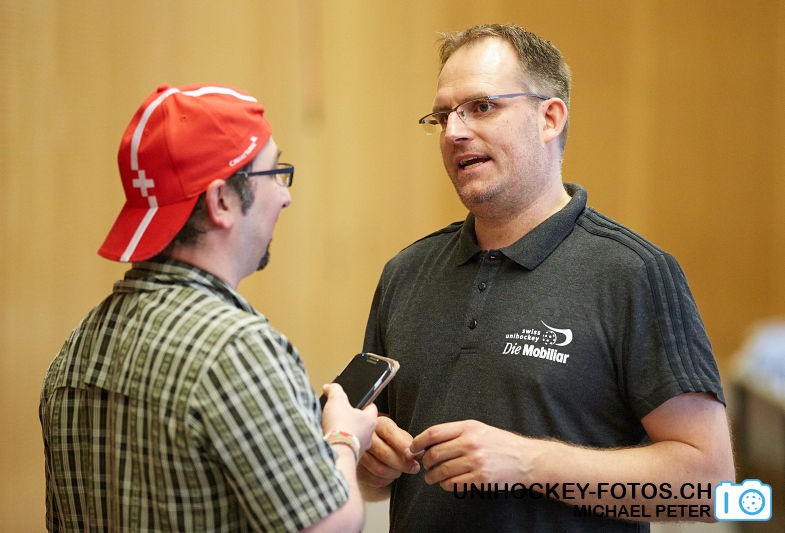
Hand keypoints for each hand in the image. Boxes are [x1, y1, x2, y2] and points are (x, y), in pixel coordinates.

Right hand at [321, 383, 377, 452]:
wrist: (336, 454)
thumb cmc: (341, 428)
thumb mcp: (337, 401)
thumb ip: (335, 390)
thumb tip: (330, 387)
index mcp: (370, 420)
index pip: (372, 407)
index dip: (363, 402)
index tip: (356, 401)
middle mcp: (369, 436)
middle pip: (363, 423)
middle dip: (353, 419)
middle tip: (342, 414)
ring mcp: (360, 448)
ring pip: (356, 437)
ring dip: (347, 433)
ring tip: (335, 428)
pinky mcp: (350, 458)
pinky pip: (347, 448)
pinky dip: (341, 444)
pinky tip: (332, 441)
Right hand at [358, 416, 419, 488]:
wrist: (369, 442)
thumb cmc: (388, 438)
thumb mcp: (399, 434)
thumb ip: (409, 443)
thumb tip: (418, 454)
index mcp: (377, 423)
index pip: (389, 433)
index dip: (402, 445)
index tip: (413, 456)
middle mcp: (364, 436)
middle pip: (384, 453)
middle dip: (402, 464)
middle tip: (414, 468)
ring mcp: (357, 452)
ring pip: (379, 468)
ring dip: (394, 473)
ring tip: (400, 471)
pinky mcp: (356, 467)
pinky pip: (372, 479)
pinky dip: (385, 480)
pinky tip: (390, 475)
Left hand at [411, 420, 531, 490]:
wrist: (526, 460)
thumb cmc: (501, 443)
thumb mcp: (479, 429)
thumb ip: (455, 433)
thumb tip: (428, 442)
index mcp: (469, 427)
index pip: (434, 433)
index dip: (418, 441)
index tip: (413, 448)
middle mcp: (471, 443)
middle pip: (435, 453)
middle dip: (425, 461)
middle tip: (424, 465)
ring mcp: (475, 462)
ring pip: (441, 471)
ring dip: (432, 476)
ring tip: (431, 477)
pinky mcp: (480, 478)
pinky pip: (453, 484)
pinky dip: (445, 485)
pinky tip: (446, 483)